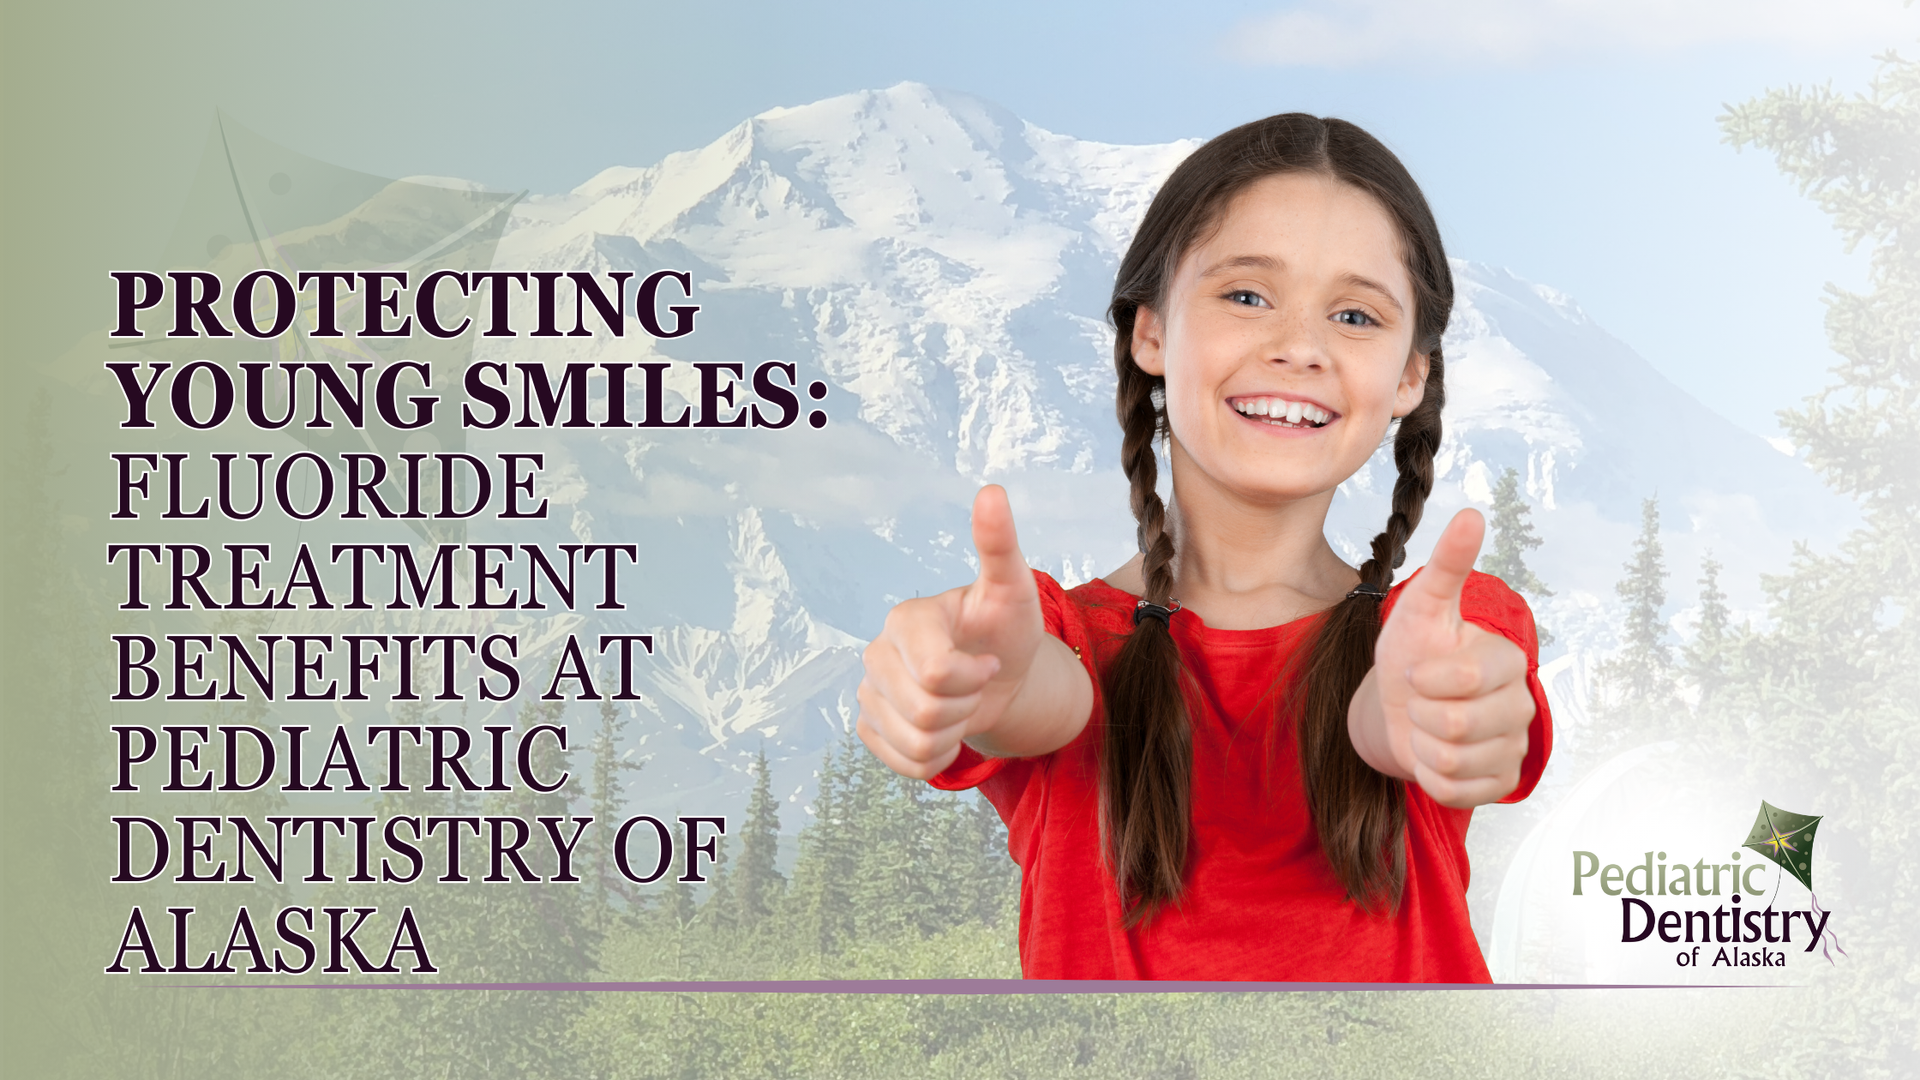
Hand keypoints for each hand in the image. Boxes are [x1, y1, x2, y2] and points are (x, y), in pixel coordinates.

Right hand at [856, 485, 1046, 779]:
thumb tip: (992, 491)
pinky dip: (937, 758)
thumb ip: (999, 544)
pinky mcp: (871, 728)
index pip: (935, 673)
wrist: (1001, 675)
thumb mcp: (1013, 588)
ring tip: (963, 705)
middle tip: (977, 683)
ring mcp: (869, 693)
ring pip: (917, 743)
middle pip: (925, 712)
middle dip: (967, 706)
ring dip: (955, 734)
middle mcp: (876, 654)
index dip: (974, 676)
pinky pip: (905, 764)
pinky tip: (947, 730)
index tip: (989, 660)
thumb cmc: (1006, 629)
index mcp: (906, 620)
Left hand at [1364, 509, 1533, 807]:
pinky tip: (1432, 754)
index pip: (1463, 680)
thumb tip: (1471, 513)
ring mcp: (1513, 748)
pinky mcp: (1498, 785)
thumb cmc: (1411, 652)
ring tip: (1426, 725)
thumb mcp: (1420, 607)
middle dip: (1418, 712)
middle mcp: (1521, 706)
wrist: (1396, 707)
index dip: (1423, 678)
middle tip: (1420, 700)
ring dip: (1420, 743)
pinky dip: (1427, 775)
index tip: (1418, 669)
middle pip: (1454, 724)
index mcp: (1508, 662)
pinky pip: (1452, 790)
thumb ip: (1447, 565)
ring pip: (1449, 759)